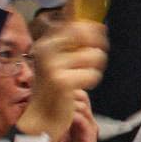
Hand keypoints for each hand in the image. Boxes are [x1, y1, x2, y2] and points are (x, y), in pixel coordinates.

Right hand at [18, 21, 107, 141]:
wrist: (41, 116)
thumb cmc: (55, 88)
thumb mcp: (60, 61)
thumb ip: (75, 44)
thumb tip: (100, 27)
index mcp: (45, 44)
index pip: (74, 25)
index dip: (92, 29)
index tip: (98, 37)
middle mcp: (46, 50)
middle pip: (86, 35)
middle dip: (97, 48)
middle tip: (91, 62)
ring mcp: (53, 66)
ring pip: (95, 55)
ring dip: (95, 68)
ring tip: (82, 77)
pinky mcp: (62, 81)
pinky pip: (93, 74)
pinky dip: (91, 81)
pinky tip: (78, 87)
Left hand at [52, 91, 98, 141]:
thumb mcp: (55, 133)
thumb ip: (51, 121)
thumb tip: (35, 107)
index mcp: (78, 116)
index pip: (76, 93)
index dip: (65, 90)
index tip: (49, 91)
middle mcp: (86, 118)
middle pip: (82, 95)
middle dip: (68, 94)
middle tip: (53, 98)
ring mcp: (89, 125)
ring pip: (83, 104)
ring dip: (68, 104)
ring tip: (56, 108)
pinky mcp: (90, 135)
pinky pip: (83, 119)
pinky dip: (72, 116)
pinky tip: (61, 120)